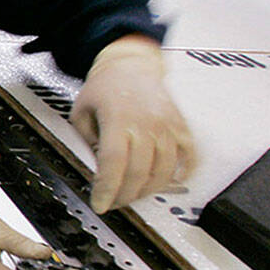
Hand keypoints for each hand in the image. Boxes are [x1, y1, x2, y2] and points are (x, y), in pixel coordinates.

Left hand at [69, 35, 195, 213]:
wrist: (132, 65)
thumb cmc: (105, 88)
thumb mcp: (81, 112)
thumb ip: (86, 142)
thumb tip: (95, 170)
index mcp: (118, 119)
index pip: (114, 163)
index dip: (108, 189)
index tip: (101, 205)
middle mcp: (146, 123)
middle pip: (139, 172)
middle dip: (125, 196)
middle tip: (114, 203)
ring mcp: (167, 126)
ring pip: (164, 170)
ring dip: (148, 190)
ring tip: (134, 195)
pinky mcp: (181, 127)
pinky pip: (188, 157)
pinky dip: (181, 174)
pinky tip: (169, 183)